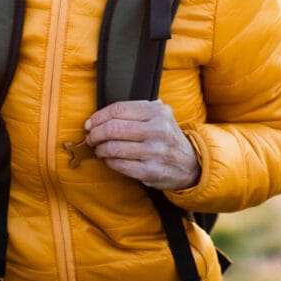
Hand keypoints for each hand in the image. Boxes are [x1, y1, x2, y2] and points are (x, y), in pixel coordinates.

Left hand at [85, 100, 199, 190]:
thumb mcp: (159, 116)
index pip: (119, 109)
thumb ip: (134, 110)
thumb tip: (98, 117)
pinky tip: (109, 159)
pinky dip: (109, 161)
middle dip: (96, 134)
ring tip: (98, 149)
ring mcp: (155, 152)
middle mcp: (158, 130)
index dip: (99, 116)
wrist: (191, 164)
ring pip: (114, 147)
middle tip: (91, 138)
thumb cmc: (166, 136)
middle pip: (113, 128)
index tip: (90, 124)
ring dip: (100, 149)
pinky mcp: (151, 172)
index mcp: (158, 112)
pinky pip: (120, 165)